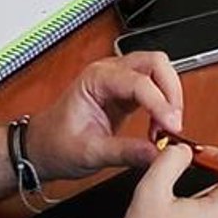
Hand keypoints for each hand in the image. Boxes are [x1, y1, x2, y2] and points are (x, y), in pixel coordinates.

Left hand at [27, 51, 184, 181]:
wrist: (43, 146)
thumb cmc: (56, 144)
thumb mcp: (90, 153)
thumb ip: (126, 152)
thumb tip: (157, 153)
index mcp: (96, 79)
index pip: (139, 82)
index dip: (160, 103)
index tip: (172, 126)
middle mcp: (109, 72)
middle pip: (155, 63)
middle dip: (171, 90)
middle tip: (174, 121)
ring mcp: (119, 80)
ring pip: (159, 71)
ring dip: (169, 96)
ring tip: (167, 126)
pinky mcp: (126, 92)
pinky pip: (155, 88)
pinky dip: (163, 104)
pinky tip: (159, 126)